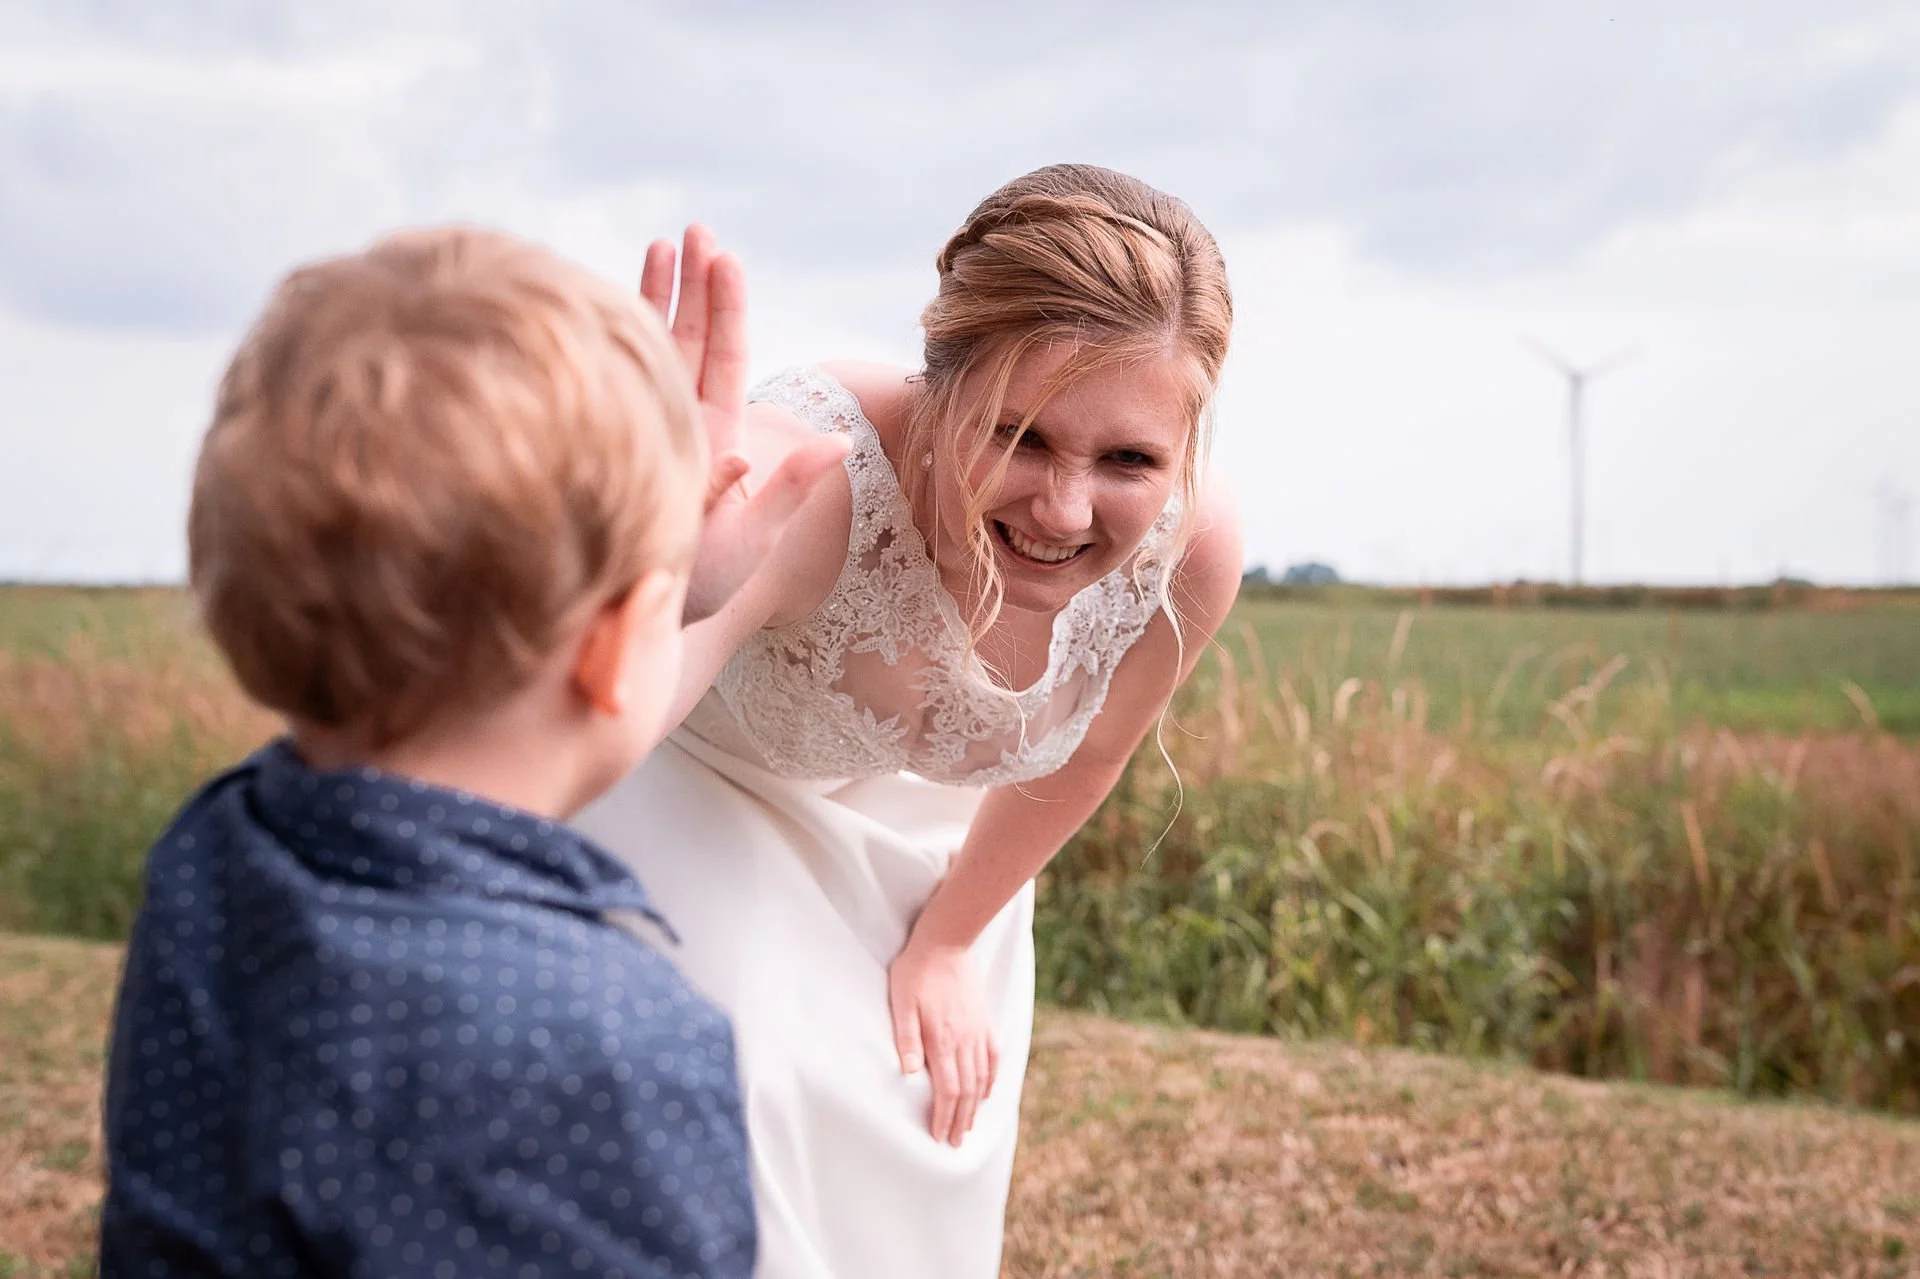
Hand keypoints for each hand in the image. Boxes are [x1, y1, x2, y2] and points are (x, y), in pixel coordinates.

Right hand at [640, 227, 847, 623]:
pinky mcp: (611, 445)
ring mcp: (646, 432)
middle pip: (693, 341)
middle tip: (696, 228)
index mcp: (719, 437)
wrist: (641, 628)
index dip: (725, 306)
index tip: (723, 256)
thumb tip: (838, 442)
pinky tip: (599, 300)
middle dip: (695, 284)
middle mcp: (684, 427)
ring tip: (659, 242)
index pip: (725, 358)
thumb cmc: (700, 592)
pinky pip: (610, 382)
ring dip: (656, 299)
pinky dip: (610, 341)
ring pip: (653, 353)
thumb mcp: (755, 540)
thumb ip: (788, 488)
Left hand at [887, 936, 999, 1147]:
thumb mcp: (902, 1002)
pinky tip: (987, 1093)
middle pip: (966, 1091)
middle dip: (960, 1120)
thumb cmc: (917, 971)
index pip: (947, 1090)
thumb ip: (906, 1038)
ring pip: (981, 1078)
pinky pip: (993, 1058)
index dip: (944, 1116)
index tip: (939, 1136)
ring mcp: (979, 1031)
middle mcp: (965, 1040)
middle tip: (955, 1143)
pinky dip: (991, 1080)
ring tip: (969, 1126)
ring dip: (974, 1106)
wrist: (946, 941)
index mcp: (943, 1039)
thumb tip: (906, 1074)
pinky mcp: (985, 1021)